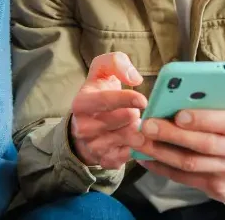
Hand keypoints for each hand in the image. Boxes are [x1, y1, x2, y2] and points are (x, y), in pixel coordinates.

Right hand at [69, 52, 148, 168]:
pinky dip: (142, 146)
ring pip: (131, 138)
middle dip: (136, 113)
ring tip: (138, 123)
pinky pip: (132, 154)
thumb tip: (135, 78)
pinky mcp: (106, 161)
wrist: (88, 125)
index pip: (105, 101)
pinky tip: (142, 138)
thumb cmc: (99, 93)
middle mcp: (83, 128)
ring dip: (140, 129)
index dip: (126, 99)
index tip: (144, 100)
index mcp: (81, 104)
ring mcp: (94, 147)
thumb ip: (115, 63)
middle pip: (124, 119)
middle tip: (137, 111)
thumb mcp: (102, 72)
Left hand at [136, 104, 224, 210]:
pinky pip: (184, 178)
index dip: (203, 118)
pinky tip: (146, 157)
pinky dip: (162, 167)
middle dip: (172, 134)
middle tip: (147, 125)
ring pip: (190, 163)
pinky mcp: (217, 189)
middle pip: (204, 144)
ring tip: (140, 140)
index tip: (179, 114)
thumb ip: (215, 103)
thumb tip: (181, 91)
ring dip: (160, 152)